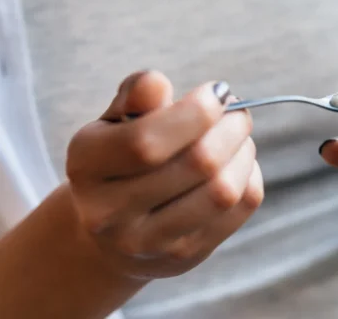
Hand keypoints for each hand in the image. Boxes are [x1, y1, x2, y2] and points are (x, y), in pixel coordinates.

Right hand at [66, 71, 263, 279]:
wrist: (112, 231)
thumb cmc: (122, 159)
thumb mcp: (116, 122)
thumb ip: (135, 98)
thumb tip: (156, 82)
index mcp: (86, 166)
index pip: (147, 141)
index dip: (196, 111)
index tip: (217, 91)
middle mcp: (110, 213)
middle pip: (197, 164)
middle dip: (231, 127)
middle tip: (237, 112)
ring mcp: (150, 242)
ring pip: (223, 190)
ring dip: (244, 152)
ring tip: (239, 136)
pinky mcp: (186, 255)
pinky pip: (240, 208)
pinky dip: (250, 177)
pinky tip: (238, 164)